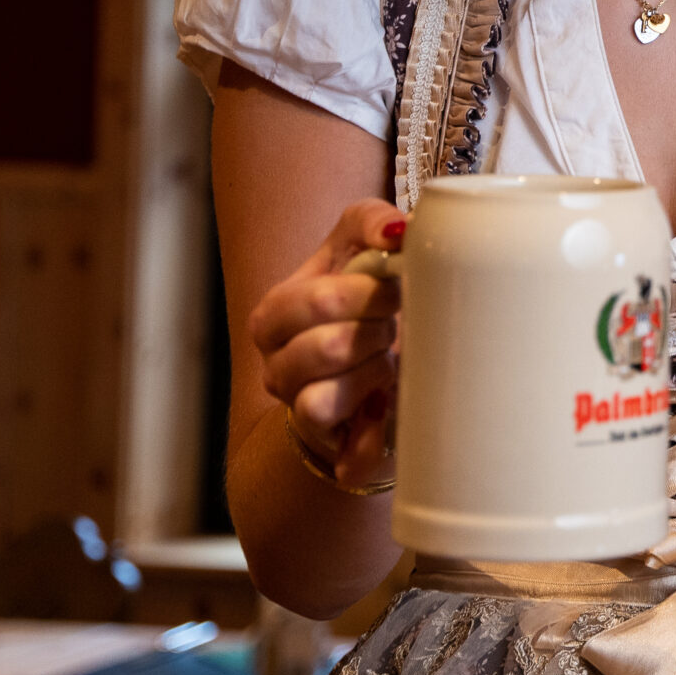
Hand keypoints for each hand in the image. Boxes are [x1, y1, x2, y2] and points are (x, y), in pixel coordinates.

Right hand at [248, 199, 405, 487]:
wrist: (365, 369)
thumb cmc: (360, 302)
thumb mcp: (359, 248)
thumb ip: (372, 224)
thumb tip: (399, 230)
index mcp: (275, 314)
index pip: (320, 299)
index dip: (372, 291)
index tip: (399, 285)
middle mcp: (275, 364)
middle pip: (329, 347)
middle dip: (378, 331)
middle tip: (396, 323)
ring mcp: (296, 408)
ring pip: (327, 397)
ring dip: (376, 373)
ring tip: (389, 358)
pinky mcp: (327, 444)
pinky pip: (348, 450)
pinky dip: (373, 430)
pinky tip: (388, 404)